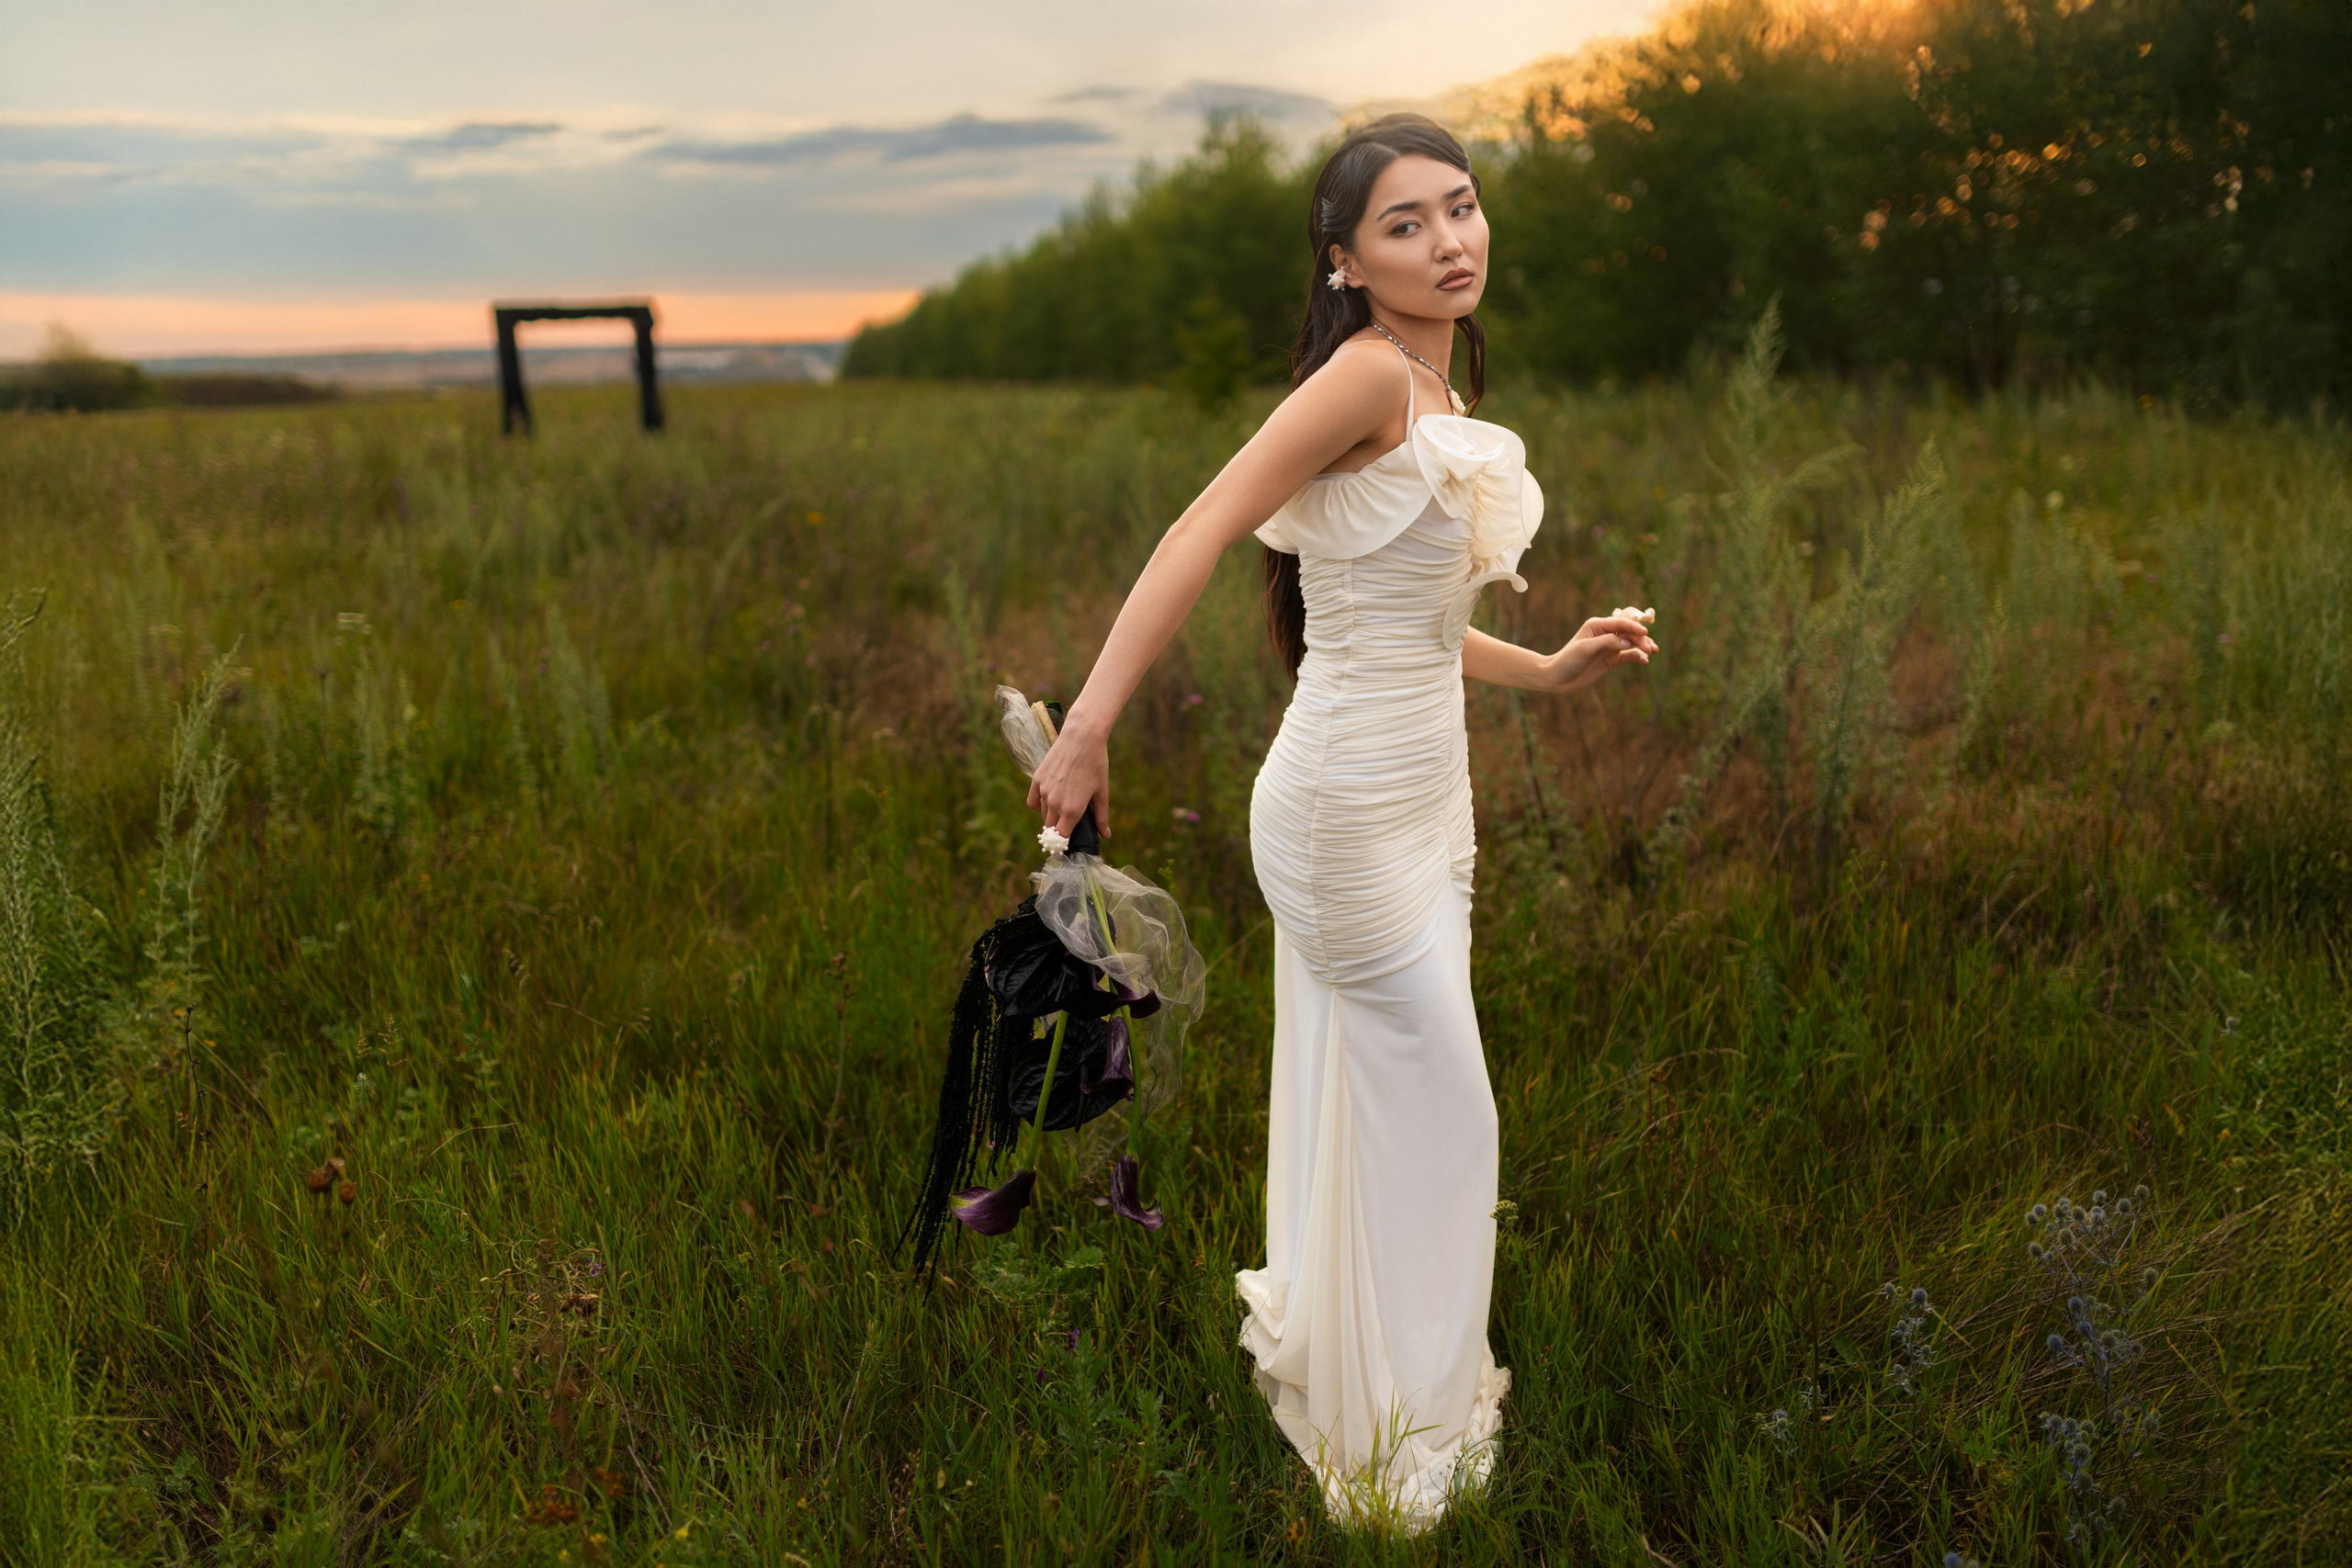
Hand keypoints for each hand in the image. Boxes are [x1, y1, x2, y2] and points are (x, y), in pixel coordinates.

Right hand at [1027, 711, 1110, 837]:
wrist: (1082, 738)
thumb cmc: (1096, 764)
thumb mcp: (1102, 792)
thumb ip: (1101, 817)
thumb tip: (1105, 835)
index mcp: (1073, 810)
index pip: (1061, 837)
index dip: (1064, 842)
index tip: (1067, 843)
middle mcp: (1055, 803)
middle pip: (1051, 828)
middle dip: (1058, 830)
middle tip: (1067, 826)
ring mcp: (1044, 791)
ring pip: (1043, 814)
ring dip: (1051, 816)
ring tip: (1063, 808)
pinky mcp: (1037, 780)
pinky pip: (1033, 802)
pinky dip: (1039, 805)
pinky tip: (1049, 801)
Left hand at [1544, 606, 1657, 692]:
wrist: (1558, 678)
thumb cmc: (1568, 659)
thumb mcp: (1586, 648)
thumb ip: (1607, 642)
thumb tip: (1628, 641)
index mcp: (1597, 625)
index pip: (1620, 622)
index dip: (1634, 626)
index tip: (1645, 633)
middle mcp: (1606, 633)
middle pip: (1629, 631)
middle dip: (1641, 637)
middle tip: (1650, 648)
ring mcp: (1610, 646)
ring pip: (1632, 642)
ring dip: (1643, 646)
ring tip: (1652, 652)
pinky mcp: (1612, 659)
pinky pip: (1630, 655)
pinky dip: (1638, 657)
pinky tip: (1645, 662)